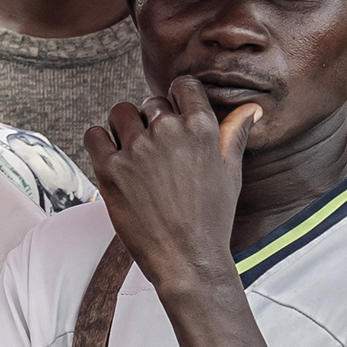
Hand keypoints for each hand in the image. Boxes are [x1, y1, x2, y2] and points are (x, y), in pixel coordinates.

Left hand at [86, 81, 258, 294]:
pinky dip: (99, 142)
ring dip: (124, 128)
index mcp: (202, 128)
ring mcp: (138, 149)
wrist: (188, 260)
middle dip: (151, 122)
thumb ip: (235, 134)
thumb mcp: (231, 173)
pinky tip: (112, 160)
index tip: (174, 119)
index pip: (183, 85)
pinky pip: (94, 134)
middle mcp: (169, 132)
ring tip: (133, 155)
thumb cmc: (212, 219)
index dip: (177, 100)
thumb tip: (252, 109)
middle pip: (150, 102)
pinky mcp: (111, 169)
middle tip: (156, 154)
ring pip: (120, 112)